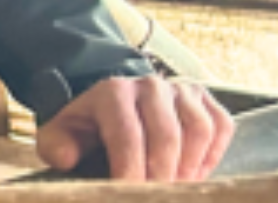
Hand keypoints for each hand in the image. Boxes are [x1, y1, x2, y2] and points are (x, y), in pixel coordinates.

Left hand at [35, 75, 234, 181]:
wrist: (115, 105)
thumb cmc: (90, 127)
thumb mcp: (64, 134)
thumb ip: (56, 146)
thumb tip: (65, 159)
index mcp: (113, 92)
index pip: (128, 135)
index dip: (131, 171)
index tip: (131, 194)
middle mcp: (150, 85)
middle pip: (167, 136)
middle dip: (162, 176)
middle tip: (156, 197)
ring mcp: (181, 89)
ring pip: (199, 130)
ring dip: (189, 168)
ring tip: (175, 190)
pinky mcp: (205, 98)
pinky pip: (221, 127)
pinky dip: (211, 156)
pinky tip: (193, 175)